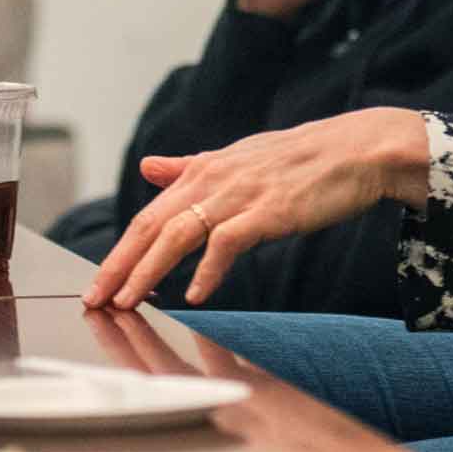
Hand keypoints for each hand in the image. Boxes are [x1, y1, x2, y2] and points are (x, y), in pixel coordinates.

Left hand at [82, 107, 429, 309]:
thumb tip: (149, 166)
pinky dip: (209, 269)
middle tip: (95, 301)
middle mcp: (214, 179)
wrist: (357, 150)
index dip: (119, 251)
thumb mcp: (238, 157)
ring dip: (149, 270)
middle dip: (119, 266)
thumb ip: (191, 167)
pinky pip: (228, 242)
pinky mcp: (269, 211)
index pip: (148, 216)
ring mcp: (240, 195)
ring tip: (129, 301)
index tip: (97, 284)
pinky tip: (195, 293)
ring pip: (179, 234)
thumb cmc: (301, 158)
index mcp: (204, 170)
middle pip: (152, 226)